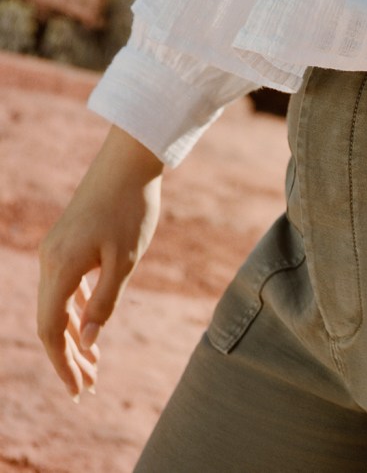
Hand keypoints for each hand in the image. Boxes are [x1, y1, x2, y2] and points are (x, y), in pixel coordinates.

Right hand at [37, 125, 163, 400]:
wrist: (129, 164)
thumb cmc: (132, 209)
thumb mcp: (125, 260)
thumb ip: (105, 301)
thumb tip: (87, 339)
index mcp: (60, 268)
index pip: (52, 329)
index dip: (64, 363)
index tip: (79, 389)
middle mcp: (49, 261)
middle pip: (50, 322)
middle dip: (68, 357)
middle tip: (89, 387)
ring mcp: (55, 251)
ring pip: (57, 305)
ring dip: (74, 336)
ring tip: (94, 364)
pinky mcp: (67, 243)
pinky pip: (65, 287)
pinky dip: (77, 310)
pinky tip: (90, 327)